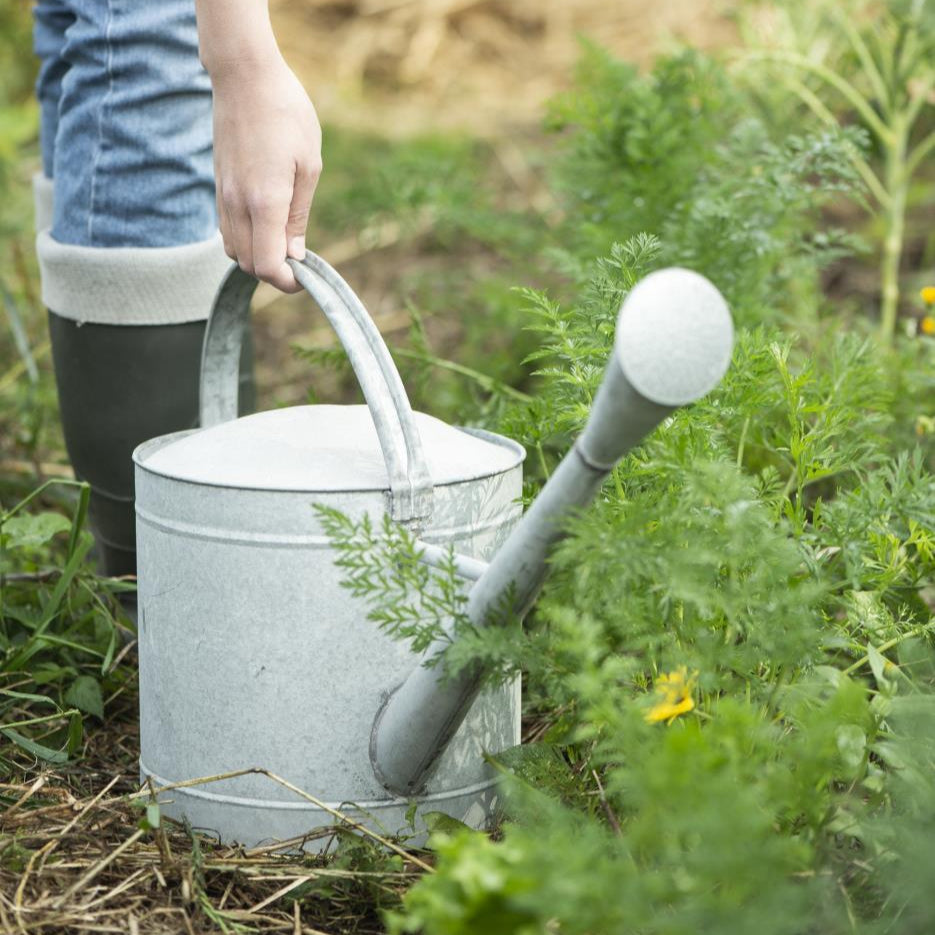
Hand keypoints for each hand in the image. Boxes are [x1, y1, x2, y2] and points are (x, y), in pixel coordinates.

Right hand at [210, 56, 321, 292]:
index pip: (268, 266)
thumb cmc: (286, 114)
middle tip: (300, 260)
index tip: (306, 276)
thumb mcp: (308, 166)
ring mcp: (224, 195)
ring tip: (285, 242)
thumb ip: (298, 215)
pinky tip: (267, 226)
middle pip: (249, 265)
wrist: (244, 76)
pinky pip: (227, 230)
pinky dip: (246, 240)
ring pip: (234, 251)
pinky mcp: (218, 186)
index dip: (288, 282)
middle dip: (275, 272)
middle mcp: (238, 204)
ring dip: (259, 257)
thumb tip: (294, 254)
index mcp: (264, 201)